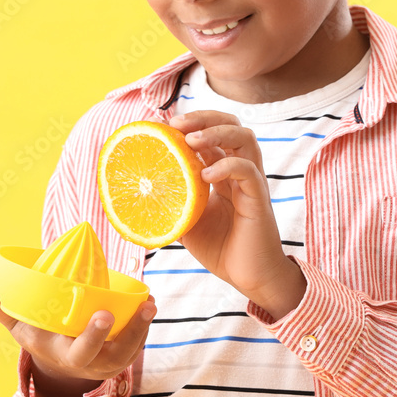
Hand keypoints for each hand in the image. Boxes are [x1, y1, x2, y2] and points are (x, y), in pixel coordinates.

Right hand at [0, 274, 154, 396]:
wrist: (59, 365)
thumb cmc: (40, 336)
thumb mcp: (19, 326)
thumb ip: (0, 307)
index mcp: (63, 355)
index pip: (80, 352)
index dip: (93, 336)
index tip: (104, 314)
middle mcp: (89, 363)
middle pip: (112, 354)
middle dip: (128, 333)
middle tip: (141, 307)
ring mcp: (109, 362)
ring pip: (131, 350)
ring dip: (143, 328)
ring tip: (150, 303)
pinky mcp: (123, 357)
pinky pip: (138, 344)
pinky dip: (144, 327)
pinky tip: (149, 304)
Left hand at [169, 110, 305, 319]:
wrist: (250, 278)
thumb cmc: (222, 249)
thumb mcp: (187, 221)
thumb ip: (171, 203)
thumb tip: (138, 195)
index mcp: (224, 173)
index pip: (213, 134)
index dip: (193, 123)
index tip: (165, 124)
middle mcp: (241, 172)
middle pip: (233, 125)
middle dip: (205, 118)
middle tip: (177, 124)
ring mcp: (252, 183)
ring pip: (245, 139)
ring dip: (217, 133)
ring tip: (192, 140)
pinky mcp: (259, 199)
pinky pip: (248, 172)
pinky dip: (227, 166)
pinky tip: (206, 175)